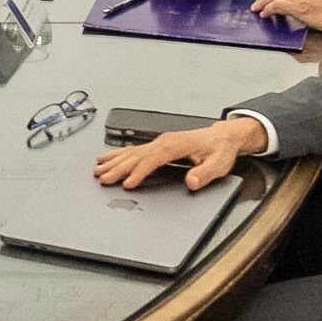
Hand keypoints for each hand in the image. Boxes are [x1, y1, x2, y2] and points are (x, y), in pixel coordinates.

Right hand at [94, 116, 264, 191]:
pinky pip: (134, 149)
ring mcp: (159, 141)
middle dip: (118, 168)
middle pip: (136, 155)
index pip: (152, 159)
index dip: (139, 172)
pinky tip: (107, 158)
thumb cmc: (220, 149)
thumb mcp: (219, 164)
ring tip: (98, 169)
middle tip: (103, 179)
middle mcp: (164, 141)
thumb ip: (205, 173)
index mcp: (176, 145)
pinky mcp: (158, 144)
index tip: (128, 183)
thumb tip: (192, 181)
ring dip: (114, 161)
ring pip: (131, 151)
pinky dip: (118, 153)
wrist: (223, 136)